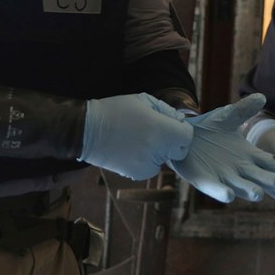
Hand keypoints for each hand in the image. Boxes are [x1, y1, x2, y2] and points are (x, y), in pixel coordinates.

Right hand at [79, 93, 193, 179]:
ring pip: (164, 160)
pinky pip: (151, 168)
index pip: (187, 137)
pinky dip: (147, 161)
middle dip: (172, 142)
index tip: (171, 125)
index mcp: (161, 130)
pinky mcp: (136, 174)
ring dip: (158, 151)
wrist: (87, 131)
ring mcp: (147, 164)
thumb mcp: (144, 100)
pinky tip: (133, 149)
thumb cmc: (116, 111)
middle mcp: (157, 150)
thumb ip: (166, 111)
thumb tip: (179, 121)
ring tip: (138, 138)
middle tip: (154, 131)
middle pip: (178, 150)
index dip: (181, 130)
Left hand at [168, 94, 274, 203]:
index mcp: (249, 155)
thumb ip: (244, 109)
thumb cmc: (209, 127)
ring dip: (249, 190)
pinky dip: (221, 193)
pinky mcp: (205, 181)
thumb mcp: (228, 116)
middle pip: (260, 177)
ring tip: (259, 193)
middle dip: (270, 181)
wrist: (183, 134)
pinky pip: (214, 189)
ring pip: (240, 186)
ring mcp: (223, 177)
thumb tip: (262, 97)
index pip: (270, 163)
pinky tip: (228, 195)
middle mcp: (240, 169)